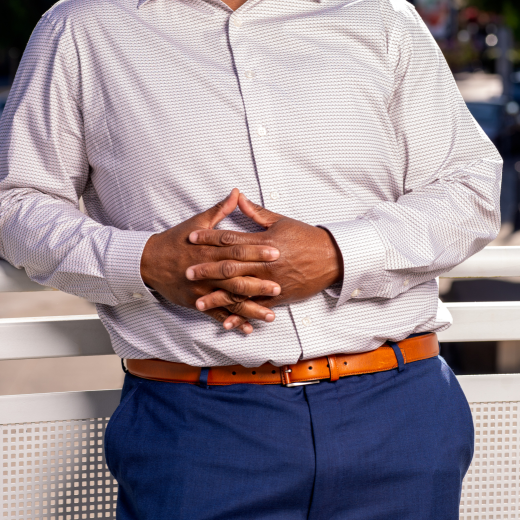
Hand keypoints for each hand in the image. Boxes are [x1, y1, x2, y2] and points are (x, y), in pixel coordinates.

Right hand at [139, 189, 281, 334]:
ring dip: (250, 308)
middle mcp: (207, 271)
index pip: (236, 250)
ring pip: (229, 299)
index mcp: (209, 249)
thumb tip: (237, 193)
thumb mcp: (197, 222)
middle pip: (235, 277)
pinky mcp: (196, 302)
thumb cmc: (175, 240)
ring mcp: (202, 289)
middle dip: (257, 283)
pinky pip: (216, 314)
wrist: (149, 261)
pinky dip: (232, 321)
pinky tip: (247, 328)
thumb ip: (220, 210)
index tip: (276, 252)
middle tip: (278, 287)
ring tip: (270, 315)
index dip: (256, 251)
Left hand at [187, 193, 342, 328]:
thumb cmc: (306, 237)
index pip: (231, 238)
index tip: (191, 238)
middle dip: (207, 269)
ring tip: (198, 302)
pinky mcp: (279, 296)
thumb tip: (238, 198)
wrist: (332, 258)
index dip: (209, 237)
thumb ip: (257, 213)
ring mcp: (271, 281)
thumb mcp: (281, 221)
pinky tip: (226, 321)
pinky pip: (256, 306)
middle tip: (186, 272)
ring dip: (218, 297)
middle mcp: (265, 263)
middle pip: (230, 266)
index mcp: (263, 242)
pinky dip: (242, 314)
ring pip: (240, 291)